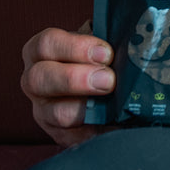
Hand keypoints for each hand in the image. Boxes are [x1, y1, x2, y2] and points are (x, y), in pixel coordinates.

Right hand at [20, 27, 115, 146]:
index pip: (47, 43)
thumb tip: (133, 31)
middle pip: (39, 78)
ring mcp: (45, 112)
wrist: (106, 94)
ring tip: (111, 105)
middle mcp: (36, 81)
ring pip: (54, 113)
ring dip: (84, 108)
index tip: (106, 52)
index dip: (76, 47)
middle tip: (108, 80)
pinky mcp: (61, 137)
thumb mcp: (99, 44)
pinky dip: (94, 133)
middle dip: (75, 79)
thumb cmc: (101, 60)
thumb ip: (108, 34)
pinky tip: (112, 127)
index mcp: (43, 52)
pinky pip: (73, 138)